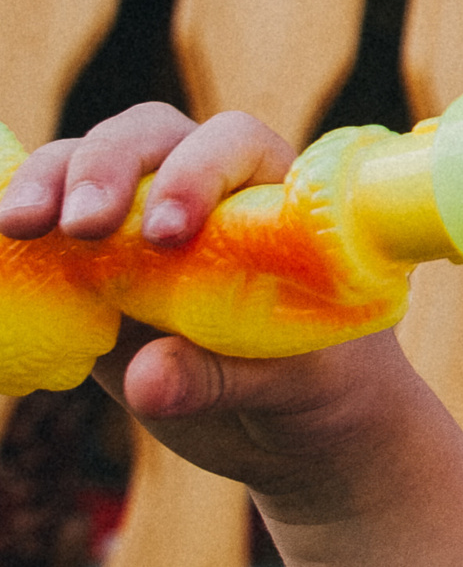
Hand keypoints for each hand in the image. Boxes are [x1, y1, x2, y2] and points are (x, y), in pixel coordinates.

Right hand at [0, 104, 420, 515]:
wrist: (296, 429)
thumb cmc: (325, 390)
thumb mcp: (296, 390)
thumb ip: (224, 378)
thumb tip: (145, 379)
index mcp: (279, 200)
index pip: (236, 144)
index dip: (197, 170)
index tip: (168, 233)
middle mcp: (210, 194)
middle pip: (149, 137)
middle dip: (106, 166)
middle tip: (81, 225)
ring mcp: (144, 227)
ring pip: (86, 166)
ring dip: (47, 182)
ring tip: (18, 226)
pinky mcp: (96, 270)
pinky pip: (48, 227)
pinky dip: (19, 223)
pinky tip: (1, 243)